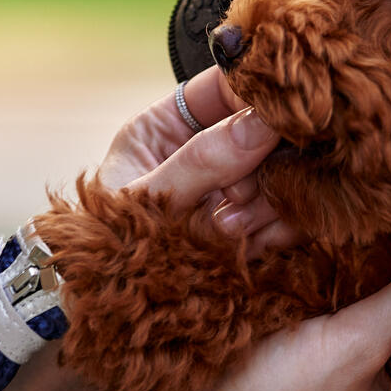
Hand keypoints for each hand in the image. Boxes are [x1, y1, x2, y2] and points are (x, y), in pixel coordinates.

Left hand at [94, 66, 297, 250]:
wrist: (102, 305)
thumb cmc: (104, 246)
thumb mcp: (143, 198)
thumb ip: (199, 163)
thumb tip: (260, 124)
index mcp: (165, 126)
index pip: (225, 85)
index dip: (257, 95)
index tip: (281, 114)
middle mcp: (204, 152)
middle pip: (265, 131)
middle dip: (261, 162)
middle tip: (237, 196)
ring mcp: (231, 189)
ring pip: (282, 172)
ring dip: (268, 201)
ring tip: (231, 227)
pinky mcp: (252, 226)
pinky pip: (288, 213)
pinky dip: (280, 228)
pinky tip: (252, 245)